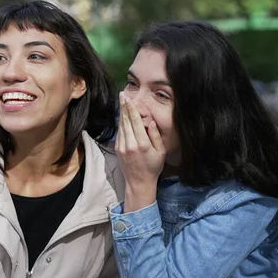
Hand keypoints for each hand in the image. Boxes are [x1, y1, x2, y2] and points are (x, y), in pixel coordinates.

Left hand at [115, 92, 165, 211]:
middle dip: (124, 106)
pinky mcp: (117, 149)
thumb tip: (150, 121)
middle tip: (122, 94)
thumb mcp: (160, 152)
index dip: (131, 108)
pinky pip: (119, 132)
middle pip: (125, 120)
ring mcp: (122, 146)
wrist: (139, 182)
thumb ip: (155, 136)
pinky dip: (120, 123)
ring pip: (121, 125)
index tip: (129, 98)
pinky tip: (122, 116)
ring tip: (122, 101)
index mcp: (142, 144)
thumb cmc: (153, 167)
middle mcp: (130, 144)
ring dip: (121, 113)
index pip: (135, 121)